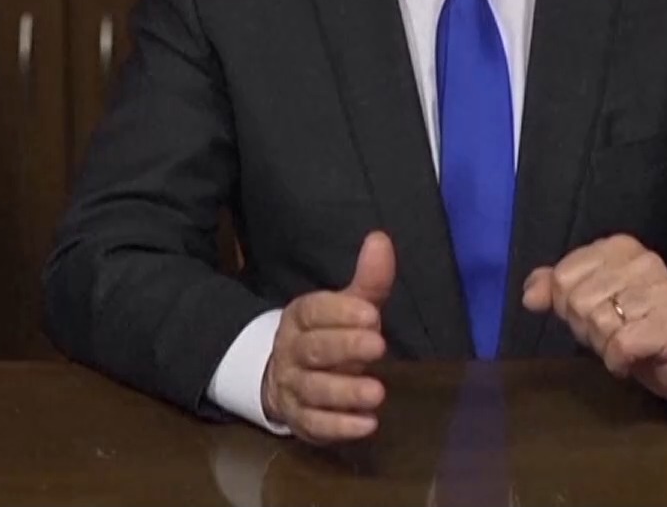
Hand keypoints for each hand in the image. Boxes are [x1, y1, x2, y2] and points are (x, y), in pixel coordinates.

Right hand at [260, 231, 393, 443]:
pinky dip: (340, 427)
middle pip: (313, 350)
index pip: (313, 311)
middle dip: (345, 347)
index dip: (340, 313)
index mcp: (300, 318)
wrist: (286, 378)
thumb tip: (380, 238)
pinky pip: (315, 425)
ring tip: (377, 392)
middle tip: (378, 345)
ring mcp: (293, 388)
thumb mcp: (349, 307)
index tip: (372, 314)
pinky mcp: (300, 420)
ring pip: (313, 390)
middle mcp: (292, 352)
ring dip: (345, 393)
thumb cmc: (329, 336)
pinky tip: (368, 425)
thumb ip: (368, 279)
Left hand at [522, 235, 666, 401]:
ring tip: (624, 344)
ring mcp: (661, 290)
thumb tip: (529, 296)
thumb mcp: (588, 300)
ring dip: (604, 346)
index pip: (562, 276)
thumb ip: (555, 289)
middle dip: (586, 328)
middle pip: (577, 301)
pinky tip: (632, 359)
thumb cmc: (633, 323)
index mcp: (618, 247)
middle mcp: (643, 261)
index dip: (567, 305)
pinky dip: (618, 361)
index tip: (593, 313)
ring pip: (598, 323)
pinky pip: (620, 345)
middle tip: (611, 333)